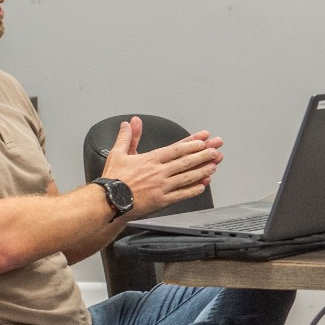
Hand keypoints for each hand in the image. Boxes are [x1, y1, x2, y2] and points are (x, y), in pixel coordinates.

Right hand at [99, 116, 224, 218]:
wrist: (108, 202)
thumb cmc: (113, 179)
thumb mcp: (118, 153)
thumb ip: (127, 137)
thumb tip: (130, 122)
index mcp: (150, 159)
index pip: (176, 149)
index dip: (192, 143)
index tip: (204, 138)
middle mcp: (159, 172)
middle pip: (186, 161)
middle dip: (203, 155)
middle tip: (216, 150)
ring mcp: (162, 187)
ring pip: (187, 177)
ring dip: (202, 171)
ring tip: (214, 165)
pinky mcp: (162, 201)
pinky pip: (182, 194)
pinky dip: (193, 190)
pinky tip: (203, 186)